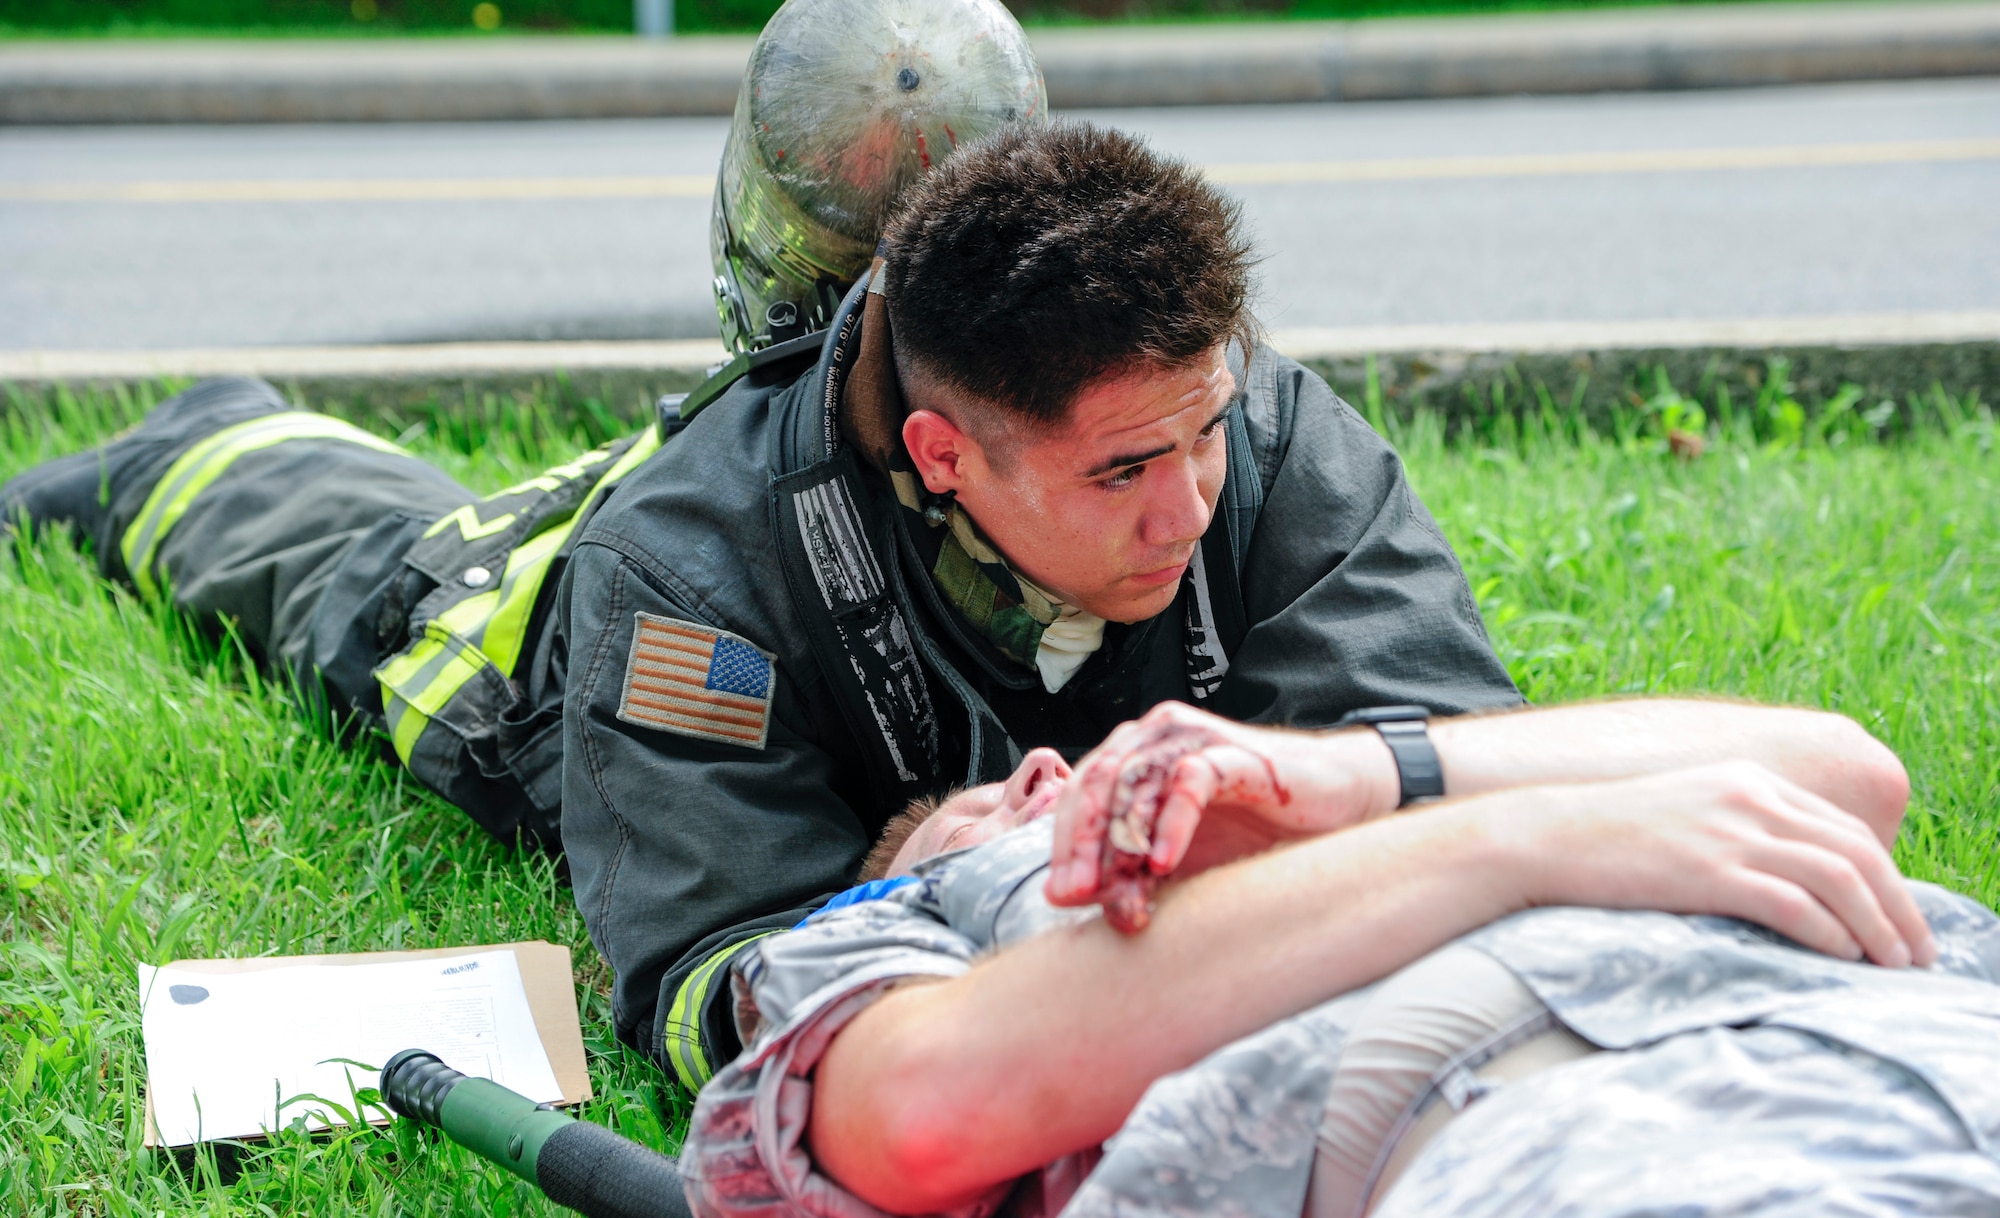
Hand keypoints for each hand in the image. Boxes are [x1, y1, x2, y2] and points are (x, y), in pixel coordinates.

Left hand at [1045, 703, 1389, 925]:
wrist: (1332, 806)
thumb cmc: (1251, 829)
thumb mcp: (1179, 862)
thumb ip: (1128, 874)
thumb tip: (1070, 904)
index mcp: (1133, 755)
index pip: (1080, 794)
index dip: (1062, 845)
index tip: (1058, 898)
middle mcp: (1155, 735)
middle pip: (1097, 784)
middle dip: (1079, 844)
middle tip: (1073, 896)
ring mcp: (1193, 738)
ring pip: (1134, 780)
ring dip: (1120, 840)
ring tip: (1117, 890)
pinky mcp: (1233, 751)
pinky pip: (1189, 780)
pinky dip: (1170, 822)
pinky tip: (1162, 863)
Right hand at [1503, 760, 1935, 967]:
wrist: (1544, 835)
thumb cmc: (1609, 836)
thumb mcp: (1686, 813)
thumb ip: (1738, 829)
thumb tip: (1787, 877)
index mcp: (1750, 781)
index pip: (1845, 829)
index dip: (1889, 878)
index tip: (1903, 920)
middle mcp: (1750, 798)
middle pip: (1857, 852)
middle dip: (1900, 907)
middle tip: (1917, 953)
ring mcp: (1729, 832)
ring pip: (1838, 879)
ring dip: (1878, 927)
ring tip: (1893, 965)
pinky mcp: (1708, 870)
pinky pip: (1793, 903)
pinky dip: (1829, 933)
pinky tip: (1842, 956)